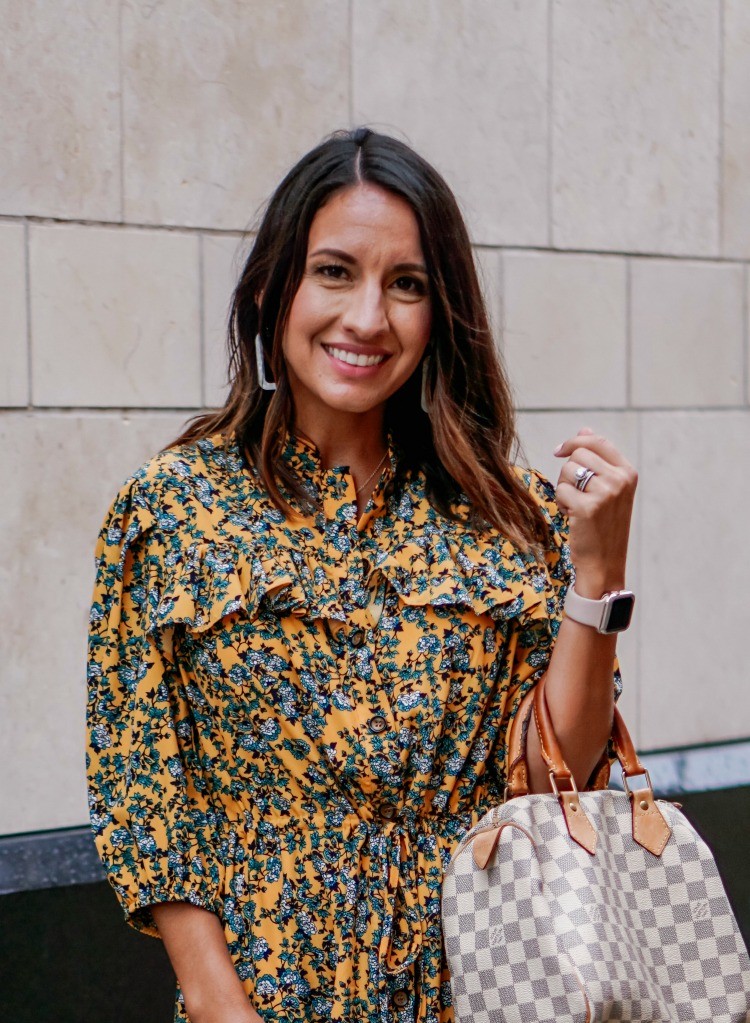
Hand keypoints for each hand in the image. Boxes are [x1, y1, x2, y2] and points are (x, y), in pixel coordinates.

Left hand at [553, 427, 636, 597]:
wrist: (605, 563)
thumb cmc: (603, 526)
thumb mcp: (608, 489)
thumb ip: (598, 459)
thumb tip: (585, 429)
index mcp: (628, 473)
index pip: (597, 442)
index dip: (575, 441)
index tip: (559, 450)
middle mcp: (620, 480)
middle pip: (578, 454)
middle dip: (569, 472)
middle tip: (576, 494)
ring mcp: (606, 493)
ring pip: (567, 471)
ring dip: (564, 488)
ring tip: (576, 507)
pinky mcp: (588, 507)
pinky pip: (561, 491)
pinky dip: (561, 504)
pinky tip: (573, 517)